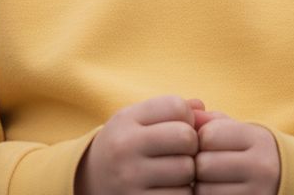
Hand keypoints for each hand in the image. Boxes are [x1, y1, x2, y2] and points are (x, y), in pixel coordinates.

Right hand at [75, 94, 200, 194]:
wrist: (90, 182)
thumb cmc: (125, 145)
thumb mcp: (137, 120)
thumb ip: (169, 110)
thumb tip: (203, 109)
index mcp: (126, 120)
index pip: (175, 106)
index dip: (187, 117)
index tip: (179, 127)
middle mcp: (124, 148)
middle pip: (185, 137)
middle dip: (191, 145)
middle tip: (182, 152)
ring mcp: (129, 180)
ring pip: (187, 170)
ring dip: (189, 173)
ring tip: (175, 172)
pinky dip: (182, 193)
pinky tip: (169, 189)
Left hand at [189, 109, 280, 194]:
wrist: (282, 179)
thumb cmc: (249, 150)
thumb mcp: (237, 130)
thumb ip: (210, 120)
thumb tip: (187, 113)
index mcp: (258, 139)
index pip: (209, 135)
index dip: (199, 138)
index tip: (205, 142)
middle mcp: (261, 168)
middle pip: (204, 165)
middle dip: (197, 163)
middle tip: (202, 163)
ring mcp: (257, 193)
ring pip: (203, 190)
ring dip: (199, 185)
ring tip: (208, 179)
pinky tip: (214, 190)